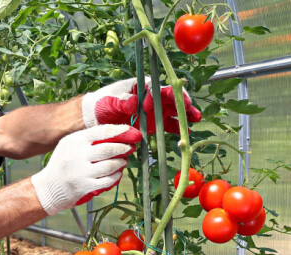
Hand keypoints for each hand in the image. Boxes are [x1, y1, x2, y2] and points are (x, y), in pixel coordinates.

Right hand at [31, 125, 141, 214]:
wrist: (48, 187)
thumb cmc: (63, 163)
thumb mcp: (69, 145)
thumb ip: (88, 139)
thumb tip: (115, 134)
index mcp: (74, 141)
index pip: (101, 131)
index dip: (119, 131)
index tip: (130, 132)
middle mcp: (76, 155)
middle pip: (108, 149)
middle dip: (123, 148)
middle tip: (130, 148)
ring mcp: (80, 172)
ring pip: (110, 166)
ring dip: (120, 163)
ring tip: (123, 161)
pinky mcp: (84, 186)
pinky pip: (107, 181)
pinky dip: (116, 176)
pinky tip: (117, 173)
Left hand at [82, 77, 201, 133]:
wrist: (95, 118)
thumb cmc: (101, 103)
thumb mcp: (109, 101)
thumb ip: (121, 101)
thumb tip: (134, 102)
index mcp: (141, 86)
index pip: (156, 87)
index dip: (158, 94)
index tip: (149, 105)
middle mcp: (151, 96)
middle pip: (171, 97)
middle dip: (181, 101)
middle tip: (189, 108)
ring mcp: (154, 109)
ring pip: (174, 110)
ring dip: (185, 114)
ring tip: (195, 119)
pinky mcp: (154, 123)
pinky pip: (169, 124)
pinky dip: (178, 127)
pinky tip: (186, 132)